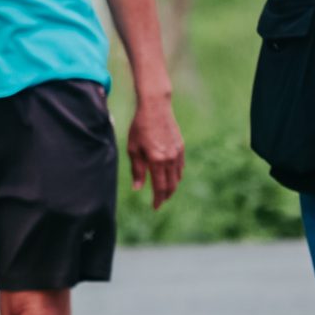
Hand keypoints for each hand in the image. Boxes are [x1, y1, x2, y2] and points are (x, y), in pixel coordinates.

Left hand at [128, 94, 184, 208]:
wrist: (155, 107)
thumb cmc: (140, 127)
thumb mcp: (133, 149)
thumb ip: (137, 170)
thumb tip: (137, 188)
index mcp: (156, 160)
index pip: (160, 187)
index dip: (158, 200)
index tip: (155, 207)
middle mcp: (170, 159)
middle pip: (171, 185)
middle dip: (166, 196)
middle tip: (159, 202)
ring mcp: (177, 153)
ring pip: (177, 177)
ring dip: (172, 187)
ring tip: (164, 192)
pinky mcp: (181, 147)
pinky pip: (180, 167)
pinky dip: (176, 175)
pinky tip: (170, 176)